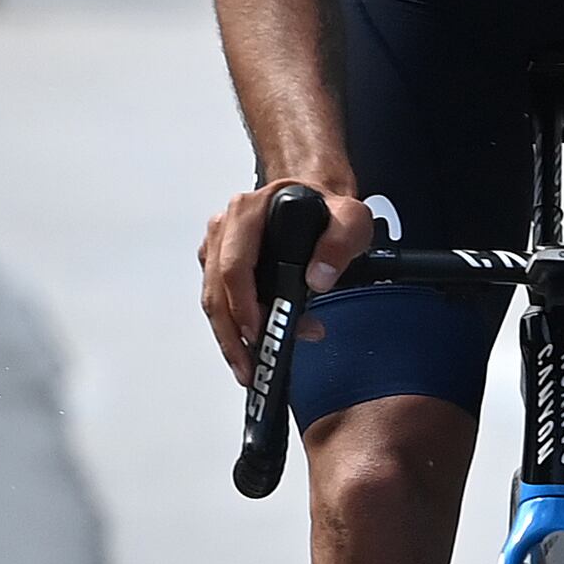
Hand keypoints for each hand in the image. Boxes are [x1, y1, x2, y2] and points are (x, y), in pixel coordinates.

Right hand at [197, 177, 380, 378]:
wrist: (315, 199)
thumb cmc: (326, 209)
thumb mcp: (350, 218)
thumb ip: (341, 243)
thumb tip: (318, 277)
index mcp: (249, 212)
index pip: (234, 266)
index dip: (242, 305)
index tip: (258, 332)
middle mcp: (226, 227)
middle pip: (216, 290)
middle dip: (231, 334)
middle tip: (249, 364)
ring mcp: (218, 245)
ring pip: (212, 299)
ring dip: (231, 336)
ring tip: (252, 362)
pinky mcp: (218, 262)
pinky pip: (218, 300)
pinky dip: (233, 326)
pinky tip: (251, 343)